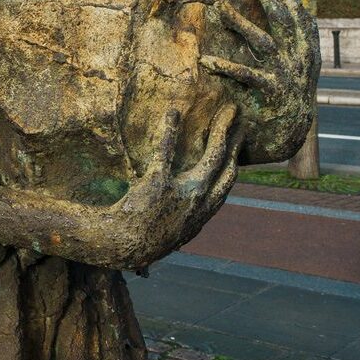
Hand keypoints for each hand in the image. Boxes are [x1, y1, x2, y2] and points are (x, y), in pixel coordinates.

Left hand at [105, 103, 241, 269]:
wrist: (120, 248)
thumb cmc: (143, 240)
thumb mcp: (173, 233)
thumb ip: (186, 218)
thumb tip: (192, 209)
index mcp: (201, 212)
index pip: (226, 182)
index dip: (235, 160)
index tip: (238, 143)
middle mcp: (198, 201)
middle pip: (224, 164)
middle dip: (234, 138)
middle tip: (237, 117)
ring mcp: (181, 192)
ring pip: (210, 156)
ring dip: (220, 130)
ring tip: (225, 110)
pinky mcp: (157, 183)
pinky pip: (166, 151)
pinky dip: (170, 130)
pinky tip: (172, 113)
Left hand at [200, 0, 318, 162]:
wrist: (289, 132)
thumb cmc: (282, 87)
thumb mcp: (291, 55)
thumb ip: (284, 29)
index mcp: (305, 42)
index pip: (292, 4)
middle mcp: (301, 54)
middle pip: (281, 15)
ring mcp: (288, 74)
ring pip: (263, 42)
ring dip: (240, 22)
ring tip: (218, 5)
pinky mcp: (274, 93)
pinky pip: (247, 77)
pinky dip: (226, 68)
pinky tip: (206, 61)